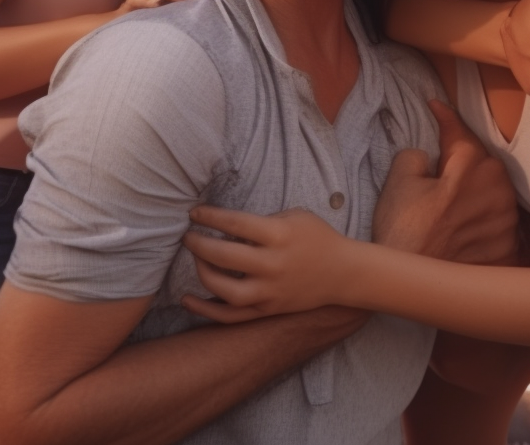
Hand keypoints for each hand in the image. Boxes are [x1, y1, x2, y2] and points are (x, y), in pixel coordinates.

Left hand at [182, 206, 347, 322]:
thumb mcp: (294, 217)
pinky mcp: (268, 310)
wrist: (342, 273)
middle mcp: (273, 264)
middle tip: (188, 236)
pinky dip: (206, 310)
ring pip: (225, 290)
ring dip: (203, 273)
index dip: (210, 217)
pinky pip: (231, 316)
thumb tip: (228, 227)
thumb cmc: (317, 237)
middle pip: (225, 256)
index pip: (236, 223)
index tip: (194, 212)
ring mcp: (270, 291)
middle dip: (199, 244)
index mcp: (280, 235)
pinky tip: (186, 300)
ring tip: (196, 259)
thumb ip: (262, 221)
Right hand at [372, 100, 517, 264]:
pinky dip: (483, 225)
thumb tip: (430, 157)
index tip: (436, 105)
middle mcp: (498, 191)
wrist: (408, 284)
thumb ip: (418, 152)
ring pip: (495, 195)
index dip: (445, 117)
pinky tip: (463, 230)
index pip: (460, 132)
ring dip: (477, 195)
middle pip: (483, 164)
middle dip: (464, 163)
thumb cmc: (401, 230)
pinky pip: (498, 227)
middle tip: (441, 173)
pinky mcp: (508, 251)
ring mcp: (507, 223)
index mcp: (473, 165)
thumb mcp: (398, 178)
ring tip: (451, 208)